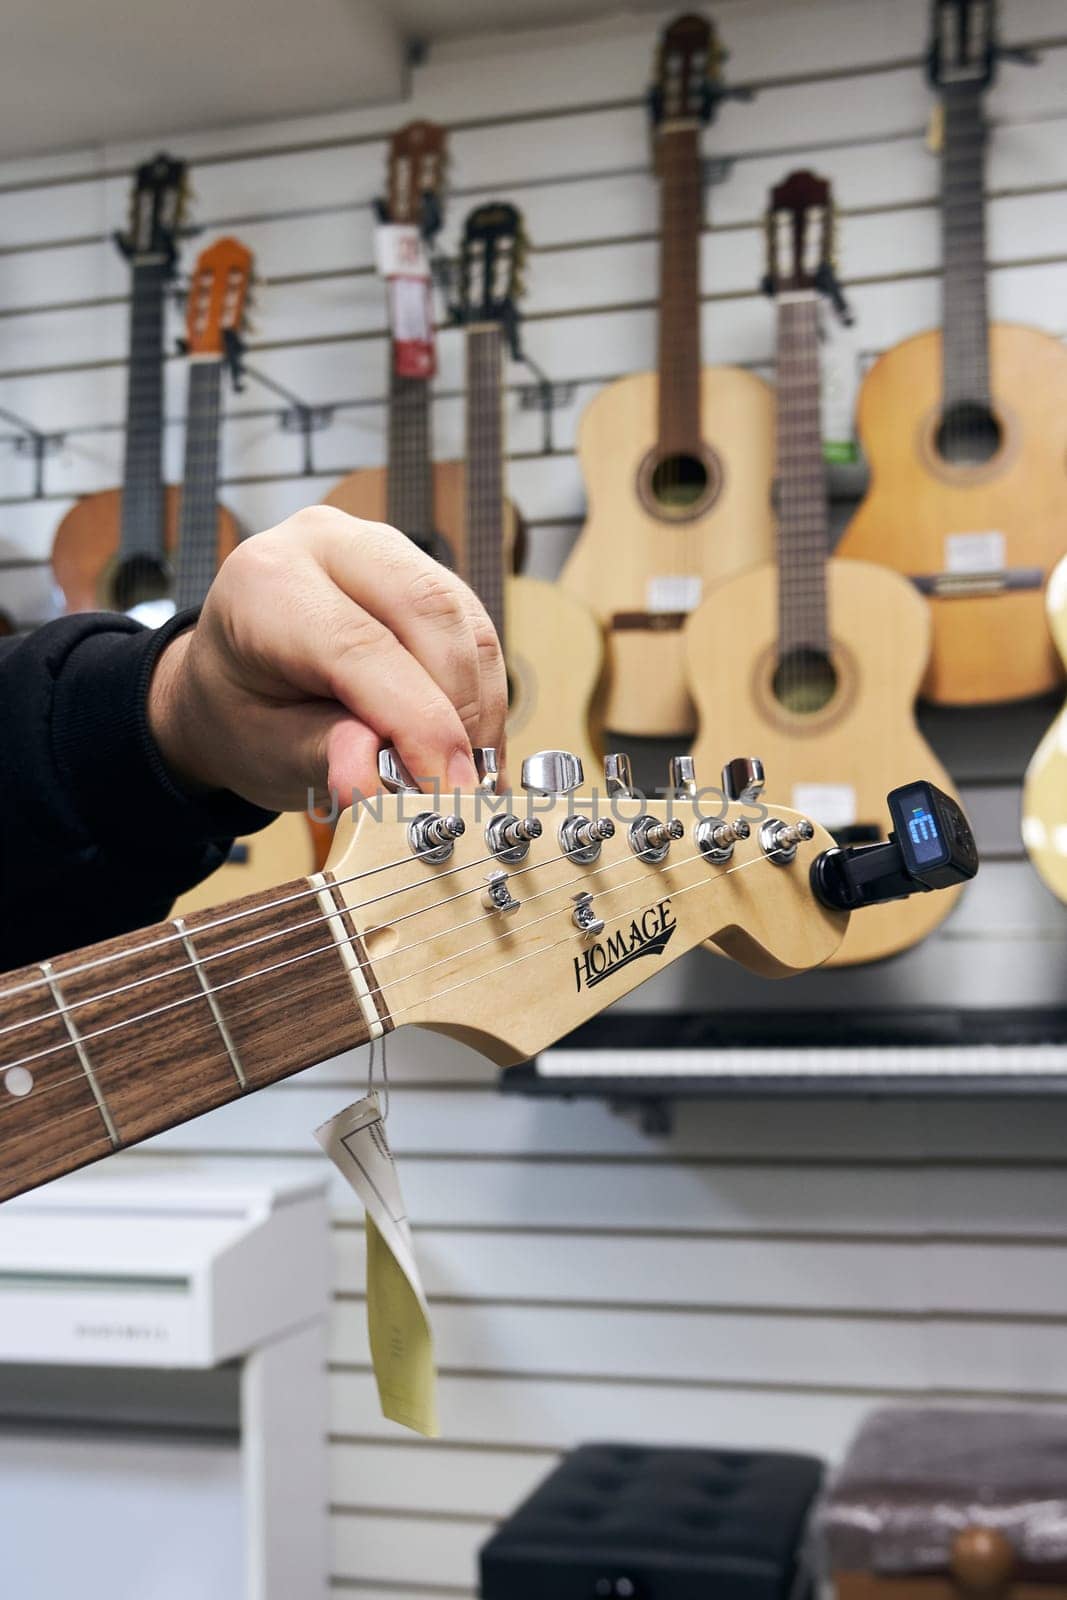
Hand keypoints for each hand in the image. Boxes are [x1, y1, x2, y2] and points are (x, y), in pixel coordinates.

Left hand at [148, 506, 506, 810]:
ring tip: (470, 775)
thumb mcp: (267, 747)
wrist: (238, 682)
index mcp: (267, 583)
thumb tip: (381, 777)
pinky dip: (481, 694)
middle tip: (465, 785)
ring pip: (463, 620)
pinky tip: (470, 746)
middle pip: (428, 609)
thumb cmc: (244, 711)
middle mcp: (327, 544)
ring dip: (479, 707)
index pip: (359, 645)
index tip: (446, 788)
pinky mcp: (423, 571)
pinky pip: (473, 629)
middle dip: (460, 708)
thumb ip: (328, 755)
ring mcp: (382, 549)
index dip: (416, 722)